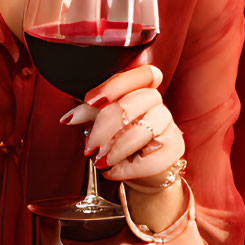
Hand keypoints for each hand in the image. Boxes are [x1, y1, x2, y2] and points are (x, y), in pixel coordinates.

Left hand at [59, 60, 182, 191]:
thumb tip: (68, 118)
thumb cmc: (119, 138)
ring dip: (117, 148)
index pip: (143, 74)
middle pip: (135, 103)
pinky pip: (154, 157)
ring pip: (144, 130)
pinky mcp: (176, 148)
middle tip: (91, 147)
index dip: (117, 85)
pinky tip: (114, 171)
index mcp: (142, 89)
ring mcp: (170, 125)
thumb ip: (89, 113)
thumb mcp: (101, 121)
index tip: (92, 101)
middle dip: (106, 126)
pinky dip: (129, 168)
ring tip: (101, 161)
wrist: (140, 169)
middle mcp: (158, 103)